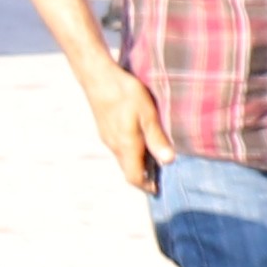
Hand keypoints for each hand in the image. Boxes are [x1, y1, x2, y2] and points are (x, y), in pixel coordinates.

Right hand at [80, 56, 169, 192]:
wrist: (97, 76)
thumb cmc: (125, 92)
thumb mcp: (147, 113)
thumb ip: (156, 138)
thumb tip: (168, 161)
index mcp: (126, 145)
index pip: (134, 177)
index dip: (146, 186)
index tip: (159, 190)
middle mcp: (114, 145)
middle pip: (128, 170)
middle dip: (143, 177)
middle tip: (160, 176)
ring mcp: (107, 137)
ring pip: (123, 159)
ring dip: (137, 164)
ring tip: (155, 159)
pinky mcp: (105, 129)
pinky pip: (119, 148)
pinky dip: (131, 153)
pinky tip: (141, 141)